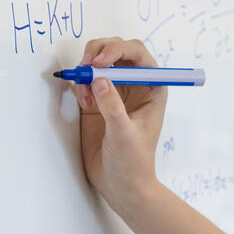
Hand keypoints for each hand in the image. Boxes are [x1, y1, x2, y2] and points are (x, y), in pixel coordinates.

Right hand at [73, 38, 167, 205]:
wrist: (120, 184)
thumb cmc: (133, 162)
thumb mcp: (124, 134)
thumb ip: (112, 106)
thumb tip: (99, 79)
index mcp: (152, 87)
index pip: (137, 54)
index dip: (118, 50)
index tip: (99, 62)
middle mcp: (135, 84)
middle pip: (117, 50)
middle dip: (99, 52)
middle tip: (85, 67)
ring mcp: (115, 90)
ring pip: (99, 61)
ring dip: (87, 69)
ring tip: (85, 95)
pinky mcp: (97, 99)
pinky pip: (86, 79)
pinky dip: (80, 83)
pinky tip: (83, 101)